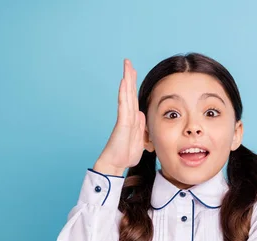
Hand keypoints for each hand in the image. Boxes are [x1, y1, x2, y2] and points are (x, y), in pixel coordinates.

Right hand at [94, 59, 146, 175]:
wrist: (116, 163)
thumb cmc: (126, 153)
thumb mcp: (140, 139)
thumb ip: (141, 126)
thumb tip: (141, 114)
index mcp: (133, 118)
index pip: (133, 98)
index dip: (133, 85)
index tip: (133, 72)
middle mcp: (128, 115)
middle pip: (129, 92)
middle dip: (129, 76)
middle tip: (128, 62)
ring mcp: (124, 118)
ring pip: (126, 95)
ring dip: (127, 80)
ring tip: (126, 66)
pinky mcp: (122, 123)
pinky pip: (123, 106)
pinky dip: (124, 94)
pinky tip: (124, 83)